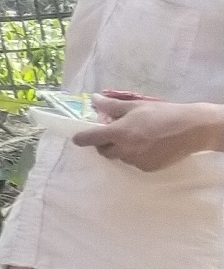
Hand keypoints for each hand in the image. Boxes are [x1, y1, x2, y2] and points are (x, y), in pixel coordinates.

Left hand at [75, 97, 223, 171]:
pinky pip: (134, 163)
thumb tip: (94, 99)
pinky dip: (135, 155)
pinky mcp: (147, 168)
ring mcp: (135, 161)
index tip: (77, 138)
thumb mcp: (135, 106)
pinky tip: (148, 146)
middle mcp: (124, 150)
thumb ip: (111, 106)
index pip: (90, 139)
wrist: (191, 129)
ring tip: (135, 137)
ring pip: (119, 157)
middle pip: (103, 151)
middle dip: (103, 143)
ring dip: (121, 149)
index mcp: (118, 133)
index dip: (81, 138)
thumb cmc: (162, 114)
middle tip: (113, 133)